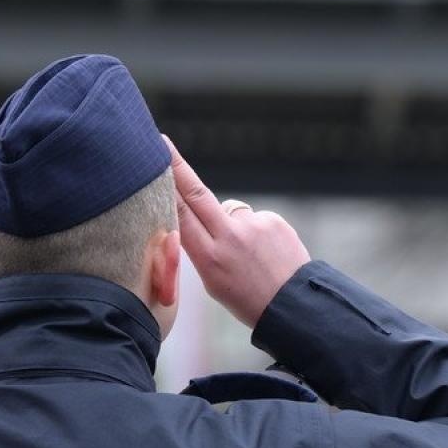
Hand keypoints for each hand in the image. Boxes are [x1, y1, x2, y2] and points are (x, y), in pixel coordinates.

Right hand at [166, 136, 309, 328]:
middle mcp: (229, 238)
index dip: (166, 187)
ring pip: (231, 211)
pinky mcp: (273, 221)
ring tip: (250, 254)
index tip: (153, 164)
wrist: (293, 305)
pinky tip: (266, 252)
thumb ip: (201, 248)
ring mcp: (253, 227)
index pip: (181, 214)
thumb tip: (194, 217)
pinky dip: (256, 231)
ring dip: (233, 225)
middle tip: (164, 142)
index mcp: (209, 258)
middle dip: (179, 167)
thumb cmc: (247, 298)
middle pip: (197, 194)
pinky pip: (254, 219)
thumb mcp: (213, 282)